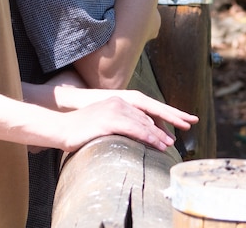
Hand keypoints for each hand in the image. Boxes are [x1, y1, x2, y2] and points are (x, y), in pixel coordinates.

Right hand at [56, 93, 196, 152]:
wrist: (60, 127)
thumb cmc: (81, 129)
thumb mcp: (104, 122)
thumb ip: (120, 123)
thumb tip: (135, 132)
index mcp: (120, 100)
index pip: (147, 109)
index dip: (164, 116)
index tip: (180, 121)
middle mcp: (120, 102)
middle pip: (150, 115)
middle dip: (168, 124)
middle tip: (184, 129)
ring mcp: (116, 110)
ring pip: (145, 124)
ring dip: (159, 135)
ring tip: (170, 145)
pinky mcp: (111, 120)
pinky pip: (136, 130)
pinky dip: (149, 137)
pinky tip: (158, 144)